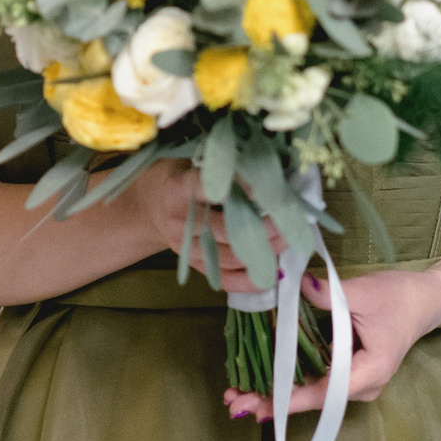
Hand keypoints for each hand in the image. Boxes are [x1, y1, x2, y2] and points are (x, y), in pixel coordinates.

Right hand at [120, 162, 290, 294]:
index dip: (241, 186)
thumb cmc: (176, 176)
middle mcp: (181, 222)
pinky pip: (224, 279)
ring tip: (289, 240)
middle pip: (226, 229)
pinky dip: (250, 281)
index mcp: (178, 189)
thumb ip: (219, 164)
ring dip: (265, 251)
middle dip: (265, 226)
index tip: (268, 185)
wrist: (148, 206)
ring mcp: (187, 248)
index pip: (210, 187)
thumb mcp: (189, 160)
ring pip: (230, 257)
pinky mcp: (194, 265)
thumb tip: (264, 163)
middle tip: (292, 218)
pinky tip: (274, 273)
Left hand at [223, 266, 440, 420]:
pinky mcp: (346, 372)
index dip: (292, 399)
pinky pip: (315, 381)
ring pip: (311, 393)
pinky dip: (287, 380)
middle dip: (273, 400)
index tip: (262, 406)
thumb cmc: (399, 297)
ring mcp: (353, 382)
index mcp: (370, 371)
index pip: (327, 391)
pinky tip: (258, 380)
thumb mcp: (364, 292)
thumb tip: (291, 285)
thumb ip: (327, 295)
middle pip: (314, 399)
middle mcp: (361, 386)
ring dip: (275, 392)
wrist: (424, 301)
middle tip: (234, 403)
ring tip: (237, 395)